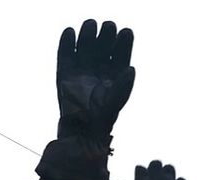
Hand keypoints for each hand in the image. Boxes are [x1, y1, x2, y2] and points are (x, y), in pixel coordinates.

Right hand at [37, 20, 134, 179]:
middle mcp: (100, 66)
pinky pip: (66, 48)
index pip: (123, 46)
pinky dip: (67, 38)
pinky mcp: (65, 69)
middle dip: (106, 30)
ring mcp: (82, 66)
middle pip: (105, 38)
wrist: (78, 133)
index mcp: (116, 71)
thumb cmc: (99, 122)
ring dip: (89, 30)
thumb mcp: (114, 104)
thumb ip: (123, 87)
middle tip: (106, 31)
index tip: (124, 34)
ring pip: (87, 38)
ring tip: (90, 28)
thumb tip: (131, 70)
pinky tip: (70, 33)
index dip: (124, 38)